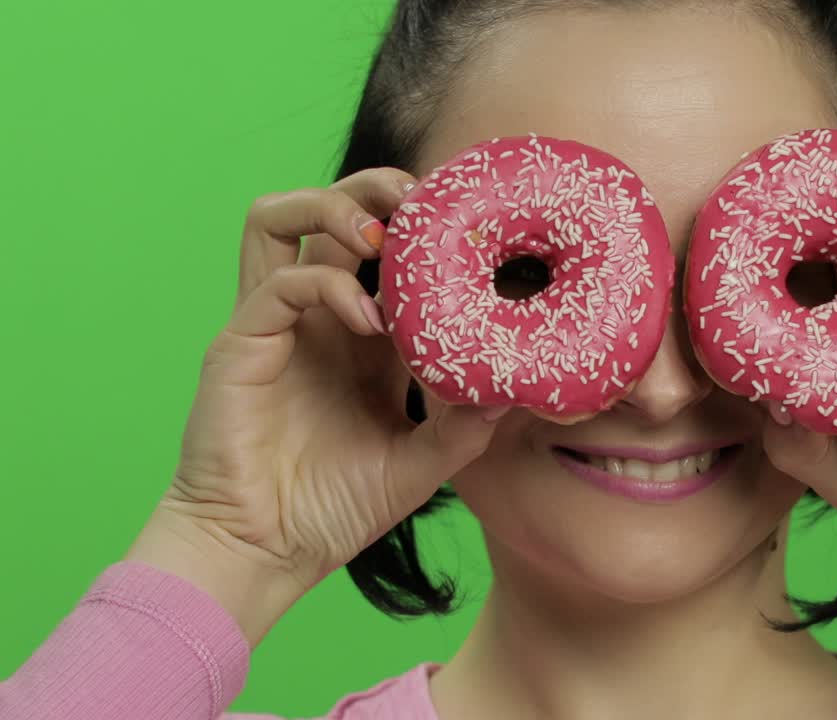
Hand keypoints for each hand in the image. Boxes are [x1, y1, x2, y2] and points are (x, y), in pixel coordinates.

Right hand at [126, 168, 504, 644]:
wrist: (262, 556)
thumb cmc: (333, 511)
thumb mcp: (420, 465)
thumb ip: (465, 426)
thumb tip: (518, 388)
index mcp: (361, 338)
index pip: (387, 252)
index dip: (425, 227)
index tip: (475, 226)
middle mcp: (316, 317)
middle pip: (333, 211)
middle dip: (379, 188)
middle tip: (426, 203)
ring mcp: (274, 325)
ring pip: (279, 217)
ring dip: (335, 207)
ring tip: (384, 238)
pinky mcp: (240, 344)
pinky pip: (279, 282)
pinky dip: (328, 285)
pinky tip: (370, 323)